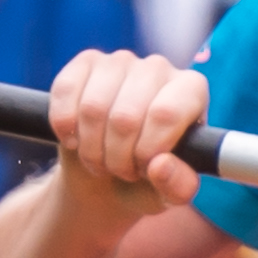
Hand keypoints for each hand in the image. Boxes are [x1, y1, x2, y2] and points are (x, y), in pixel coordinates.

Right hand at [43, 50, 208, 222]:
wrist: (108, 179)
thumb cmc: (148, 182)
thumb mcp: (170, 196)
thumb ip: (178, 186)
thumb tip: (160, 165)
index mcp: (192, 91)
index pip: (165, 114)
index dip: (146, 150)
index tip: (143, 169)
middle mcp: (160, 68)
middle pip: (126, 116)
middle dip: (116, 157)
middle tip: (121, 171)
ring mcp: (122, 60)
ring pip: (92, 107)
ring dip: (90, 148)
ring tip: (101, 160)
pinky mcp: (87, 62)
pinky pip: (66, 91)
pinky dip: (65, 126)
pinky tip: (74, 140)